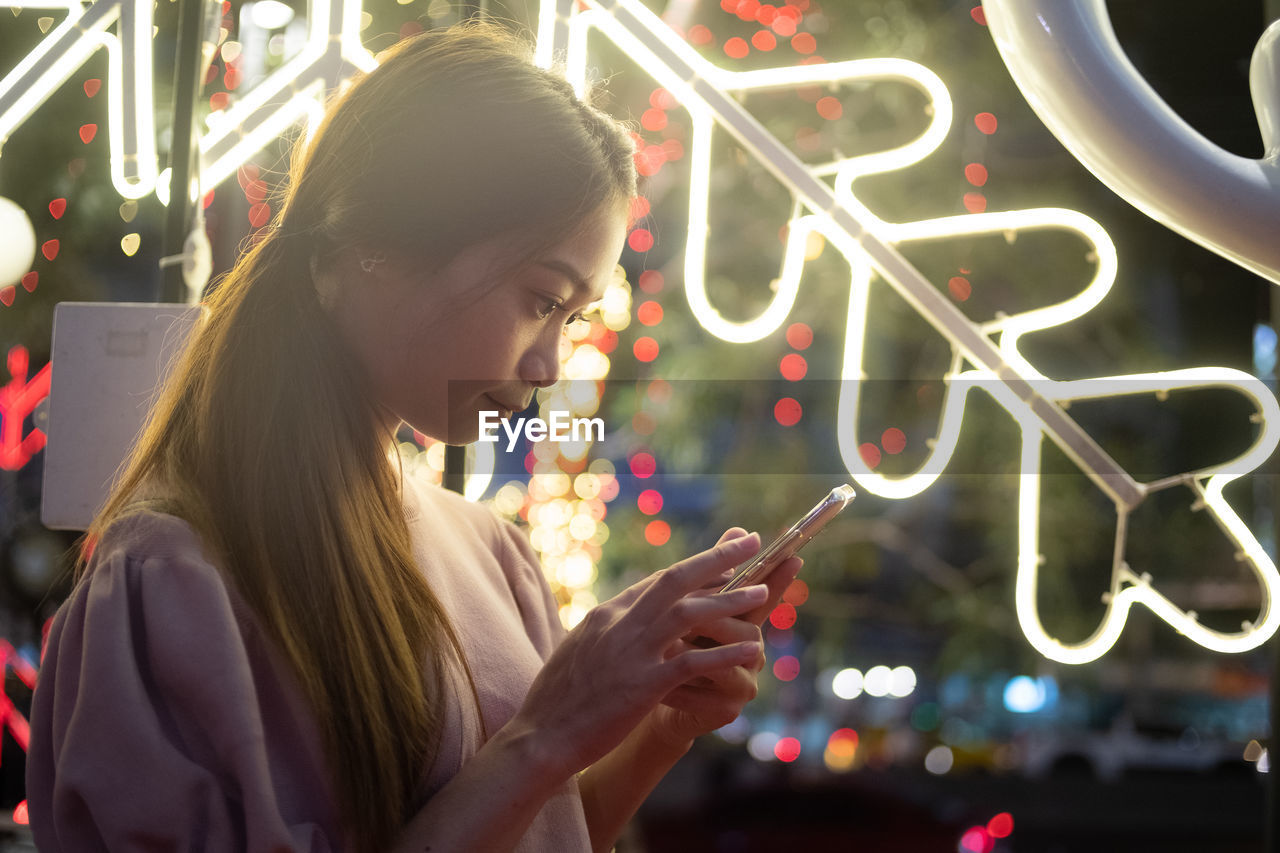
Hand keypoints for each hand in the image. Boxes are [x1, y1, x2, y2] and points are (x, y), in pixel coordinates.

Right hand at [508, 532, 770, 780]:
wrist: (539, 737)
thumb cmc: (556, 701)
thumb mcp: (579, 651)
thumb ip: (604, 632)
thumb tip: (617, 617)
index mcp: (605, 614)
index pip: (656, 581)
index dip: (693, 568)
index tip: (721, 559)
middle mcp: (619, 624)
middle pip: (675, 579)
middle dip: (716, 558)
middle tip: (749, 541)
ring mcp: (631, 653)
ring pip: (689, 613)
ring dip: (730, 601)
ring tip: (763, 593)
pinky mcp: (642, 686)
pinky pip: (691, 664)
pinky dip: (723, 654)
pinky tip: (750, 650)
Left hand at [649, 527, 803, 744]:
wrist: (656, 700)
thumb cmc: (677, 645)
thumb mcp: (690, 606)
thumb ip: (712, 571)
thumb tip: (737, 528)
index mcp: (744, 622)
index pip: (764, 595)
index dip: (779, 578)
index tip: (793, 555)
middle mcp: (752, 651)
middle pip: (745, 629)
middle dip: (713, 619)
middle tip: (684, 614)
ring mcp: (743, 683)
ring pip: (726, 663)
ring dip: (693, 653)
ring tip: (665, 646)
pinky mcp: (727, 710)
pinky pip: (704, 694)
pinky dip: (678, 685)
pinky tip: (656, 682)